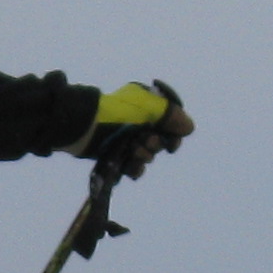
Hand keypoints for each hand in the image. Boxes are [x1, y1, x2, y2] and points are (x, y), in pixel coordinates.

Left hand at [66, 79, 192, 175]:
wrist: (84, 127)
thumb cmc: (116, 113)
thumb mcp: (149, 108)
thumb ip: (172, 116)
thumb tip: (188, 127)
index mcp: (146, 104)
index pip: (170, 122)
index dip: (174, 136)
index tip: (171, 145)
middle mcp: (137, 120)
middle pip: (159, 141)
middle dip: (155, 145)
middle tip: (145, 142)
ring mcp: (125, 137)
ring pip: (146, 155)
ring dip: (144, 156)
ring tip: (133, 152)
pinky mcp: (115, 152)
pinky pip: (133, 166)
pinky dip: (134, 168)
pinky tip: (131, 166)